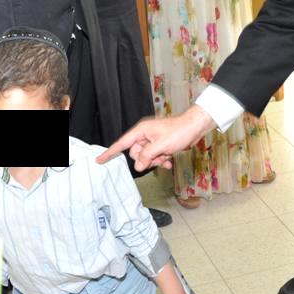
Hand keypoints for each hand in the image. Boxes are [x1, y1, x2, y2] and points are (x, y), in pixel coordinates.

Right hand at [96, 105, 214, 171]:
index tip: (99, 160)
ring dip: (155, 161)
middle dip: (146, 159)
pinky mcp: (160, 145)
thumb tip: (138, 165)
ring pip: (146, 157)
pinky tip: (169, 161)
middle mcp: (145, 135)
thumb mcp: (161, 145)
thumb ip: (147, 156)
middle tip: (158, 157)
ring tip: (166, 157)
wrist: (195, 128)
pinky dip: (161, 160)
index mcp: (141, 131)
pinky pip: (154, 157)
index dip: (110, 152)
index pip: (122, 143)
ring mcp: (152, 140)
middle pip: (135, 153)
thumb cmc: (179, 132)